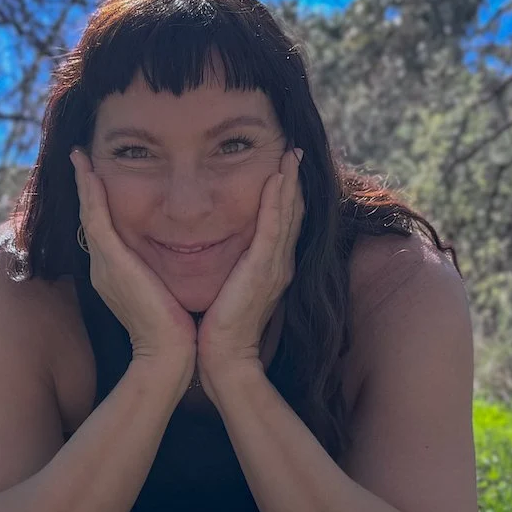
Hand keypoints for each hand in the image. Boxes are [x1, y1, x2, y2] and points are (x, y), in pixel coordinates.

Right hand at [71, 149, 196, 375]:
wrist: (170, 355)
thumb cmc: (175, 331)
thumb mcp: (166, 294)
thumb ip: (162, 277)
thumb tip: (173, 264)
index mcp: (116, 273)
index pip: (104, 230)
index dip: (97, 203)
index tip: (94, 176)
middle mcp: (103, 266)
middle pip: (90, 218)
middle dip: (85, 187)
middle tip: (78, 156)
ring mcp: (103, 263)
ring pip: (89, 213)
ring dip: (84, 181)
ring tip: (78, 153)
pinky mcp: (110, 261)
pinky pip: (95, 217)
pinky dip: (89, 191)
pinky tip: (86, 167)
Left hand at [198, 146, 302, 389]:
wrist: (222, 360)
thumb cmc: (218, 330)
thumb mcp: (227, 290)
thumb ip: (230, 269)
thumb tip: (216, 252)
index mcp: (269, 268)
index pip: (281, 224)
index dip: (285, 196)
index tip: (283, 168)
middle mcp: (279, 264)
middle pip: (291, 213)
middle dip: (293, 182)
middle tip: (294, 151)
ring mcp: (275, 266)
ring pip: (287, 214)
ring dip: (290, 182)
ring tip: (292, 154)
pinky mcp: (264, 270)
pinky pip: (274, 226)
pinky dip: (278, 199)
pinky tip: (278, 177)